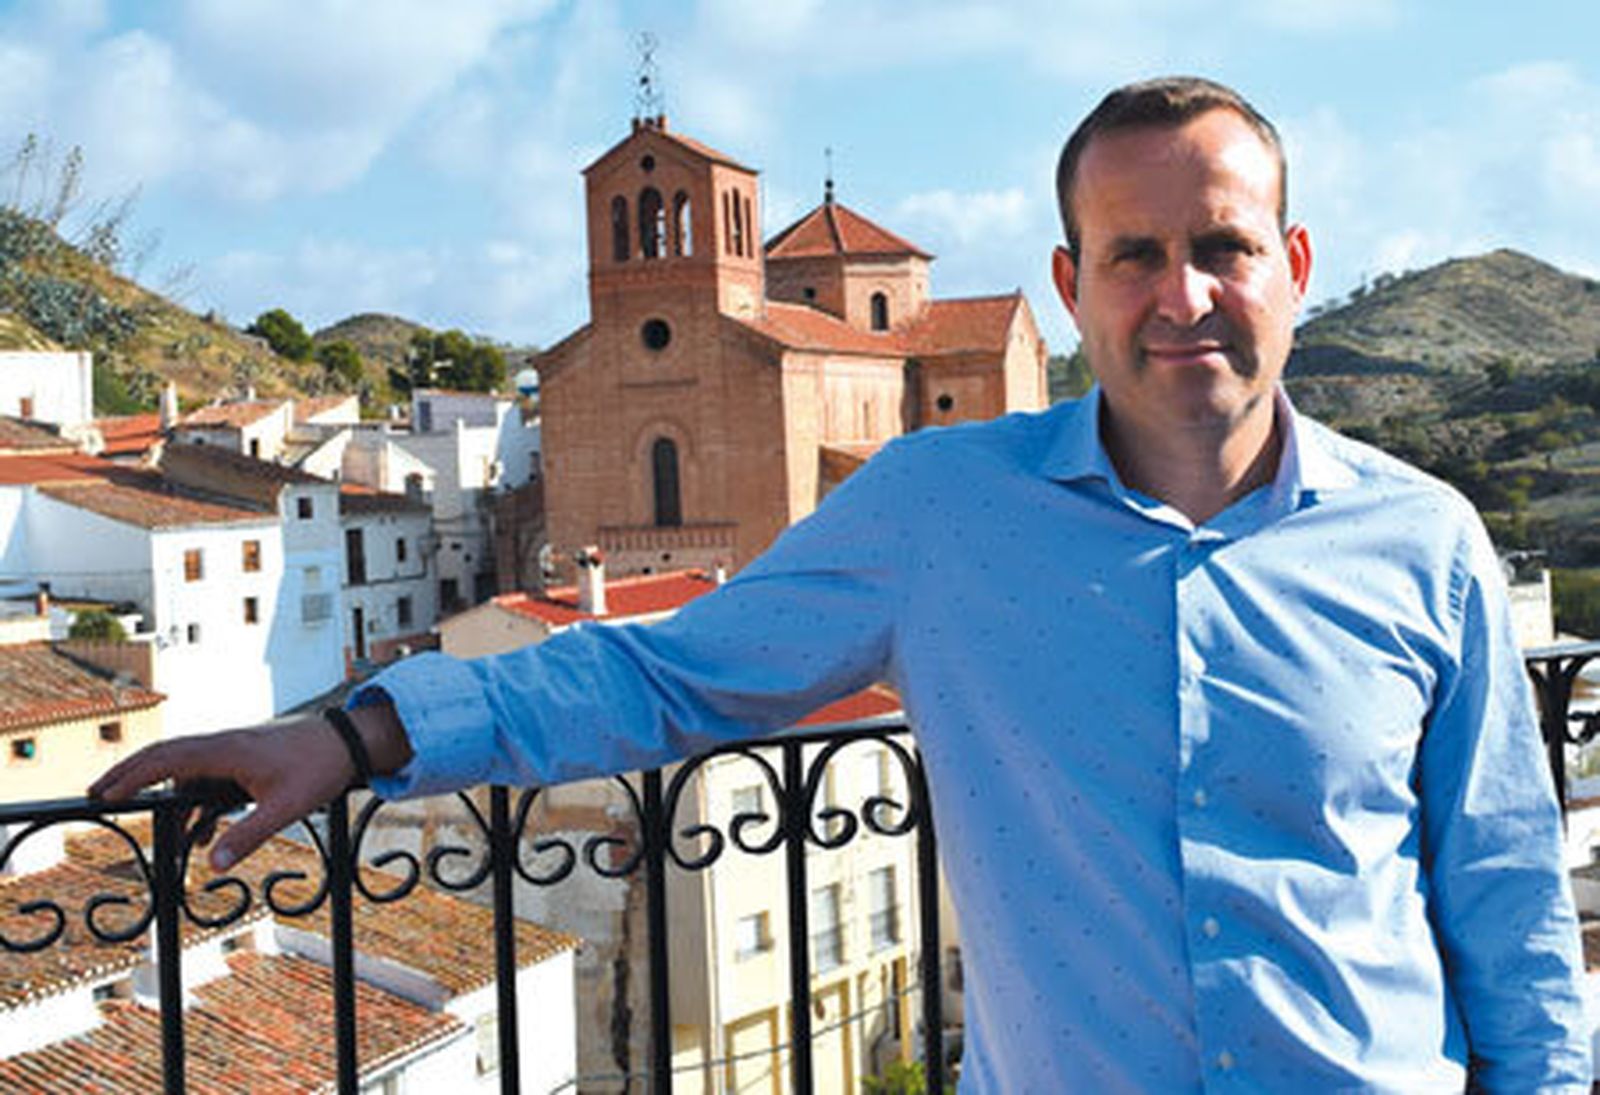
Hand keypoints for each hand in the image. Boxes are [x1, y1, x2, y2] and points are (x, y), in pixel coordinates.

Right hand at [89, 715, 357, 871]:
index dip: (132, 776)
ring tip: (146, 819)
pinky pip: (210, 777)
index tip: (104, 794)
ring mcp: (234, 750)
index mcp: (226, 752)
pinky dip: (197, 801)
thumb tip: (211, 865)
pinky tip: (202, 835)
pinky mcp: (246, 759)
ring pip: (187, 767)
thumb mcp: (286, 807)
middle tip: (98, 793)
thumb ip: (248, 836)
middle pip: (166, 756)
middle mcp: (224, 745)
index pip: (167, 759)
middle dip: (130, 775)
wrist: (350, 741)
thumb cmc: (320, 767)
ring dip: (165, 790)